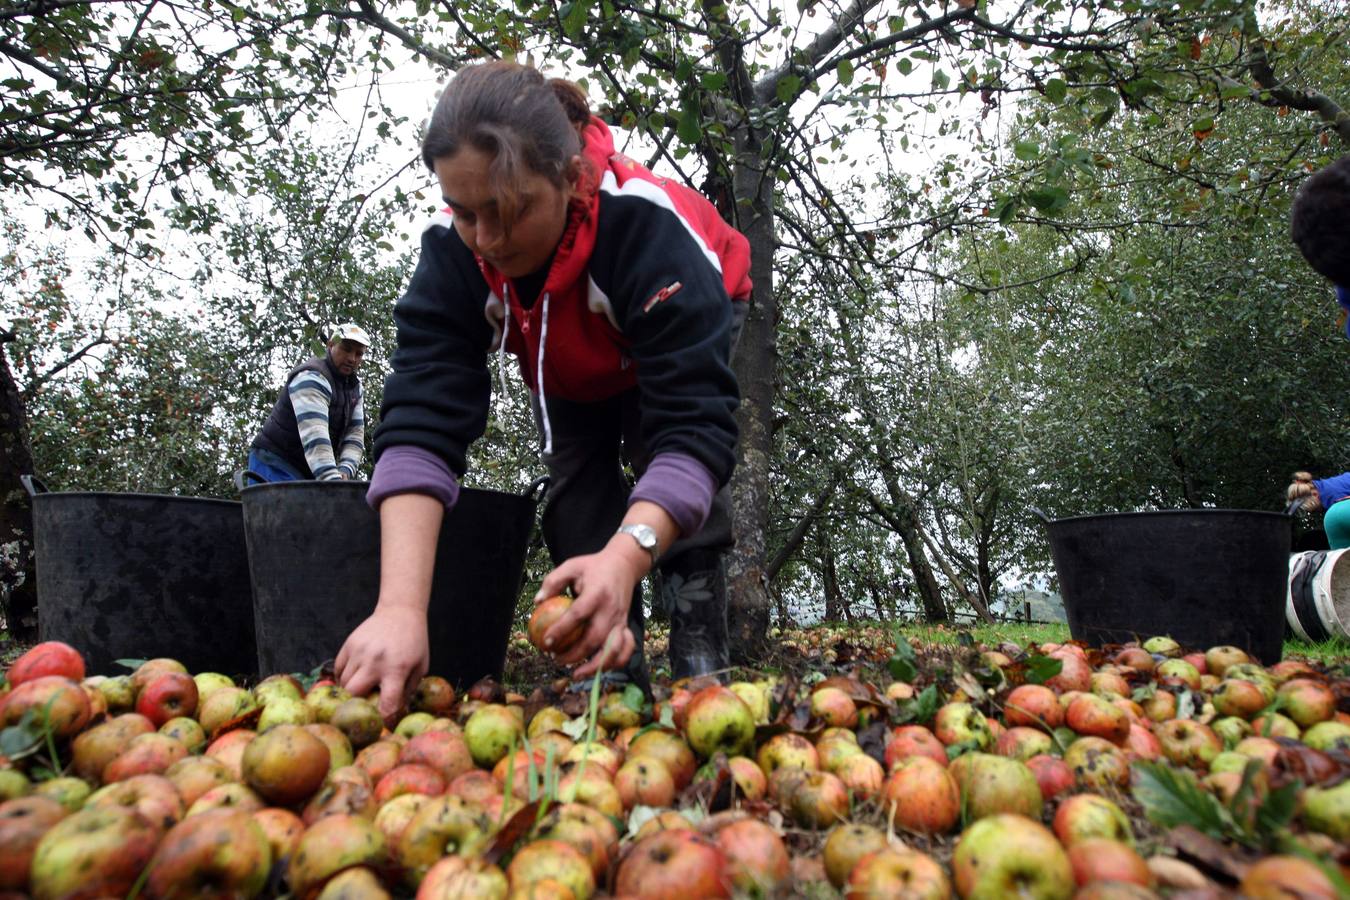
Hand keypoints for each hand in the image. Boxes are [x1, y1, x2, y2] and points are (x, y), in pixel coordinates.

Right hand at [334, 605, 428, 723]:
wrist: (400, 612)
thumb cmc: (414, 642)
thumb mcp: (420, 667)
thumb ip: (408, 691)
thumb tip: (393, 714)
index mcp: (397, 668)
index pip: (387, 703)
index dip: (384, 719)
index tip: (383, 726)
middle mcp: (375, 661)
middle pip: (354, 694)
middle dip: (357, 705)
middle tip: (364, 707)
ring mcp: (359, 651)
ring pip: (343, 683)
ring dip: (350, 692)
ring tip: (361, 690)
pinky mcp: (348, 644)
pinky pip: (338, 670)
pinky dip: (343, 678)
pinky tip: (355, 677)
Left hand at [535, 542, 644, 678]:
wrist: (624, 564)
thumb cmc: (593, 567)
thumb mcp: (571, 566)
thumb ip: (553, 581)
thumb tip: (538, 602)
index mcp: (597, 593)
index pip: (578, 615)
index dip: (562, 630)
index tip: (546, 641)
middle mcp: (611, 610)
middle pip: (595, 638)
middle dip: (575, 654)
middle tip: (556, 660)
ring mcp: (621, 620)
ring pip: (613, 649)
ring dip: (595, 666)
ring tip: (576, 674)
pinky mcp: (626, 626)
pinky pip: (626, 649)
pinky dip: (616, 662)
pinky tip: (600, 669)